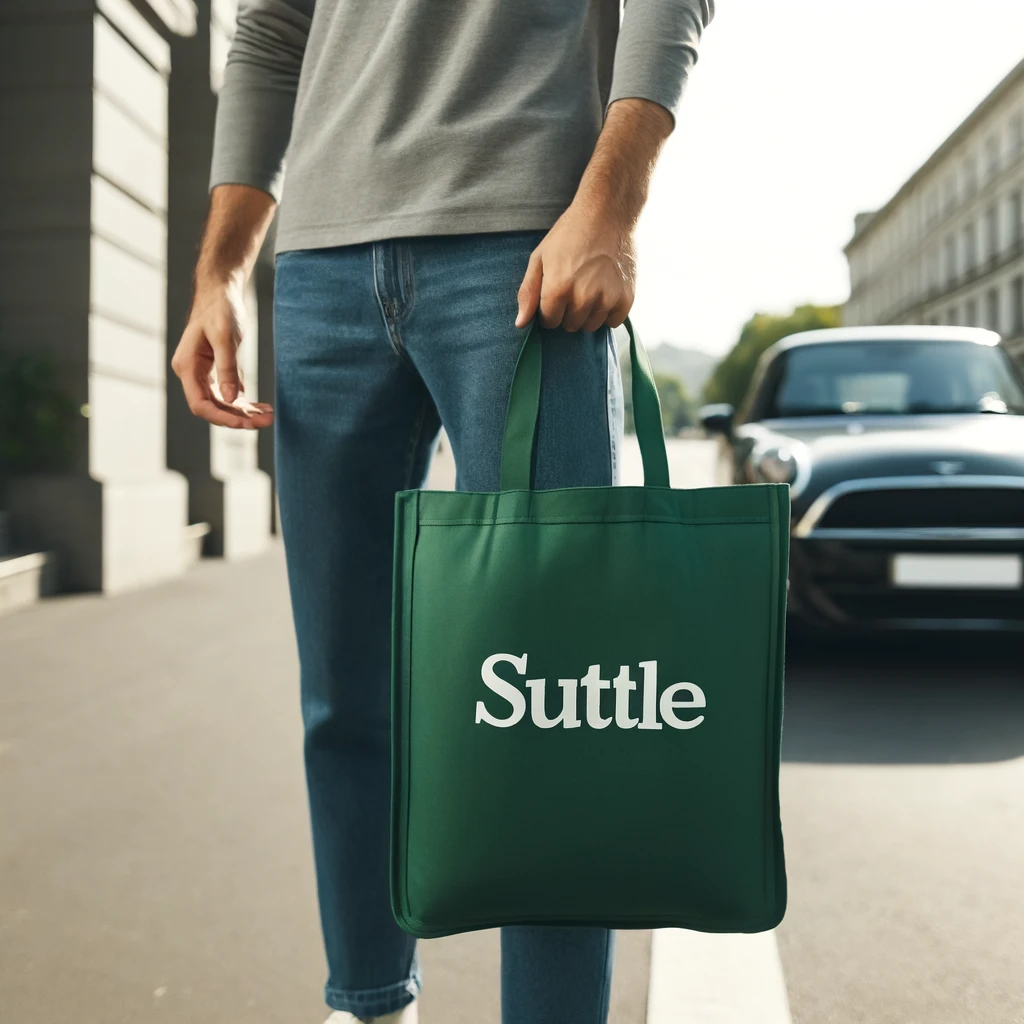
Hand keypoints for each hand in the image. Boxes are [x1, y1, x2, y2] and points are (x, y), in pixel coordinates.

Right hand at [171, 280, 273, 429]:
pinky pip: (228, 393)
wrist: (220, 292)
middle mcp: (191, 373)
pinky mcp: (214, 371)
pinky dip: (244, 402)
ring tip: (269, 416)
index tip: (246, 424)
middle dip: (239, 418)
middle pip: (213, 407)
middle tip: (267, 421)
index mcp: (187, 366)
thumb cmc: (220, 310)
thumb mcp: (225, 338)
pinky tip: (262, 407)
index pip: (200, 404)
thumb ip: (227, 368)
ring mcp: (202, 374)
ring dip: (244, 412)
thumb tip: (231, 399)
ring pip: (222, 403)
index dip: (223, 418)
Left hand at [516, 203, 635, 332]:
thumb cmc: (570, 234)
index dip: (550, 309)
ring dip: (588, 313)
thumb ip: (528, 292)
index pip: (549, 322)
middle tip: (575, 285)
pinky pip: (613, 322)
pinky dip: (609, 312)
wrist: (607, 213)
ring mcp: (606, 299)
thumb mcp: (540, 257)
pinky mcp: (626, 298)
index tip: (556, 292)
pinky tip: (606, 292)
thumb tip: (520, 324)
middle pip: (570, 326)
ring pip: (591, 326)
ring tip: (591, 287)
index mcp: (557, 289)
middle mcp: (582, 298)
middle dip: (568, 311)